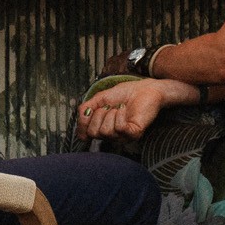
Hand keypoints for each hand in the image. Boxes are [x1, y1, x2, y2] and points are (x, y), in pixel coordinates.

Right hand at [76, 77, 193, 140]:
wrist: (143, 88)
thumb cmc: (124, 94)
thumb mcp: (98, 100)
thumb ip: (85, 113)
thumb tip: (80, 135)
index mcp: (104, 129)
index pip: (87, 133)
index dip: (90, 117)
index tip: (100, 107)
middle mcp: (113, 136)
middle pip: (95, 133)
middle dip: (100, 114)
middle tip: (111, 107)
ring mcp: (124, 136)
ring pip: (106, 131)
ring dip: (111, 113)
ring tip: (121, 108)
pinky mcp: (134, 133)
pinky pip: (119, 129)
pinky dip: (120, 115)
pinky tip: (126, 110)